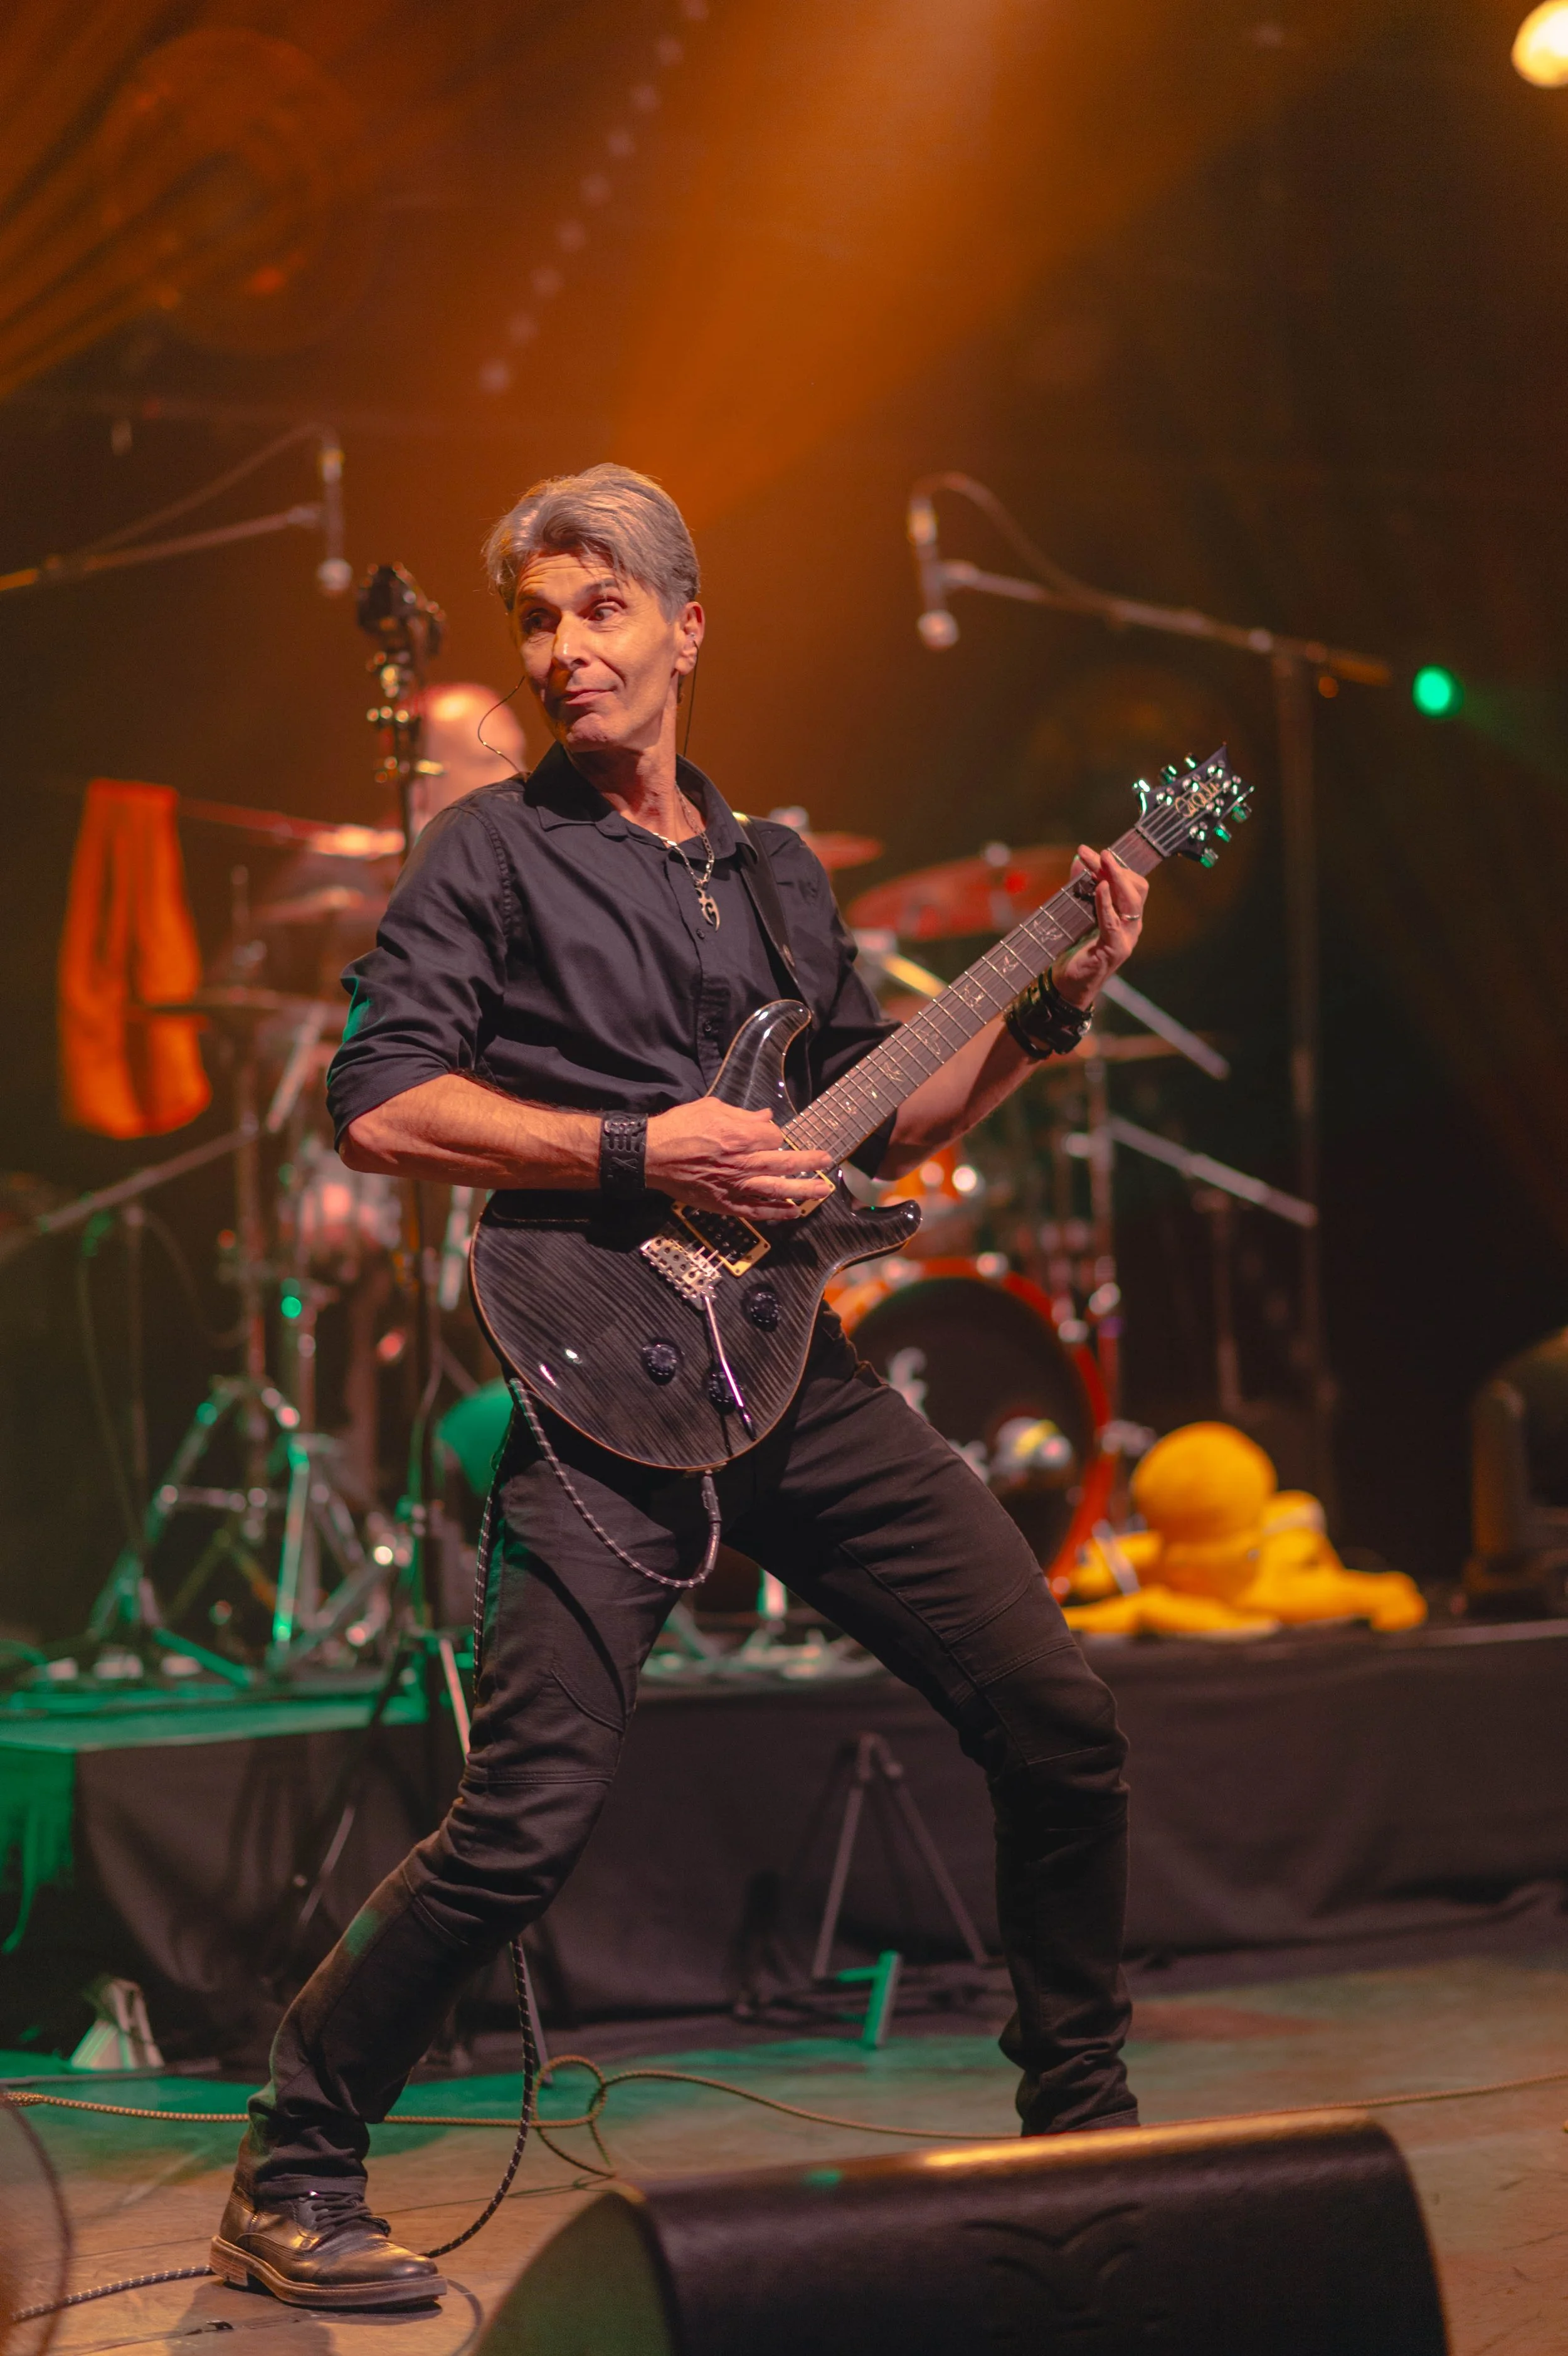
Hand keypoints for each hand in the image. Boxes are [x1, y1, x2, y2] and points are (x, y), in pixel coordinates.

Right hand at [645, 1097, 833, 1221]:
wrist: (651, 1155)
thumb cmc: (678, 1128)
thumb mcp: (711, 1108)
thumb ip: (742, 1114)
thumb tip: (765, 1117)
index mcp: (741, 1136)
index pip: (775, 1136)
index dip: (775, 1134)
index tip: (769, 1134)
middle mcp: (743, 1162)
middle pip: (785, 1162)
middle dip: (809, 1161)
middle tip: (827, 1161)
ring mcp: (735, 1185)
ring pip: (777, 1190)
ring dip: (803, 1190)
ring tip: (823, 1191)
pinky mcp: (724, 1203)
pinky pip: (756, 1210)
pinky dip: (775, 1212)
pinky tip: (793, 1212)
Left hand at [1051, 845, 1147, 1009]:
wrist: (1067, 986)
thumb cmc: (1073, 951)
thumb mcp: (1076, 914)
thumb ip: (1079, 889)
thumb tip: (1078, 861)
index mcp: (1127, 917)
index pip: (1131, 884)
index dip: (1115, 866)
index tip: (1091, 853)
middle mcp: (1132, 926)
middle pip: (1134, 888)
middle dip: (1115, 867)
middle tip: (1094, 853)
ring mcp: (1126, 938)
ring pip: (1130, 901)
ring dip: (1115, 878)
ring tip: (1101, 862)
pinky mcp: (1114, 950)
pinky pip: (1114, 922)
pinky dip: (1107, 904)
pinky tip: (1100, 888)